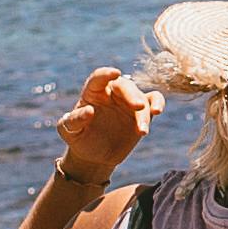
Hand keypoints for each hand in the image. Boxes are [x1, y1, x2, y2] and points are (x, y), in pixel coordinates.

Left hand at [54, 68, 148, 185]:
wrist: (95, 155)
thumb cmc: (79, 138)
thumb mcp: (69, 131)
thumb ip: (74, 120)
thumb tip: (89, 111)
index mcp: (93, 92)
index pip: (99, 78)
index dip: (106, 74)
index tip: (114, 73)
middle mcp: (112, 93)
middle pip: (124, 86)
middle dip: (132, 95)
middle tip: (138, 106)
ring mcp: (128, 101)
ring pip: (141, 98)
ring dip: (144, 113)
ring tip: (141, 132)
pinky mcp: (142, 112)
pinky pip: (153, 100)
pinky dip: (158, 103)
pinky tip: (157, 111)